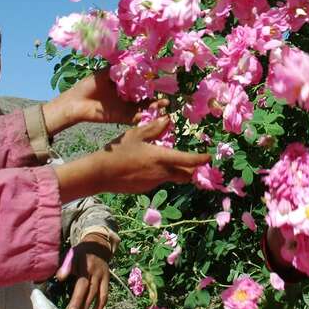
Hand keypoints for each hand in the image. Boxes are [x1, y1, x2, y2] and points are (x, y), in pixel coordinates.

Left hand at [43, 68, 167, 133]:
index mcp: (124, 84)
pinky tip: (155, 113)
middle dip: (157, 95)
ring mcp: (126, 107)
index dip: (152, 81)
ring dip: (155, 106)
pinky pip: (137, 117)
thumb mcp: (106, 72)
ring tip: (165, 104)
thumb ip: (121, 68)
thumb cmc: (89, 85)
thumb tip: (137, 59)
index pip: (141, 82)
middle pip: (146, 96)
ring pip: (144, 107)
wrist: (76, 103)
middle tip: (168, 94)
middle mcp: (127, 96)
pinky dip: (146, 116)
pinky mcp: (123, 117)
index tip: (162, 78)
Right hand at [55, 117, 209, 201]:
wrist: (100, 174)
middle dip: (192, 168)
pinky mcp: (146, 189)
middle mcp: (162, 173)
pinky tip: (148, 166)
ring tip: (169, 160)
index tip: (208, 157)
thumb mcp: (135, 134)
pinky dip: (161, 174)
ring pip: (173, 178)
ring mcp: (154, 183)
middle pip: (185, 174)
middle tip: (193, 160)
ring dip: (176, 171)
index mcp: (161, 158)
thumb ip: (154, 128)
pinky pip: (160, 181)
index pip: (188, 160)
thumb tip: (168, 119)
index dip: (200, 159)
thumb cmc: (118, 151)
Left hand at [59, 234, 111, 308]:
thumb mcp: (72, 255)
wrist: (98, 246)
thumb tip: (59, 278)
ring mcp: (102, 276)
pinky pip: (104, 295)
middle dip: (79, 304)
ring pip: (96, 294)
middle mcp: (95, 271)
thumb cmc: (81, 253)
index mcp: (84, 264)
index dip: (75, 295)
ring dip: (88, 308)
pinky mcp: (107, 280)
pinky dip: (99, 306)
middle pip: (88, 290)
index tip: (67, 305)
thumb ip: (65, 266)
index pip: (80, 281)